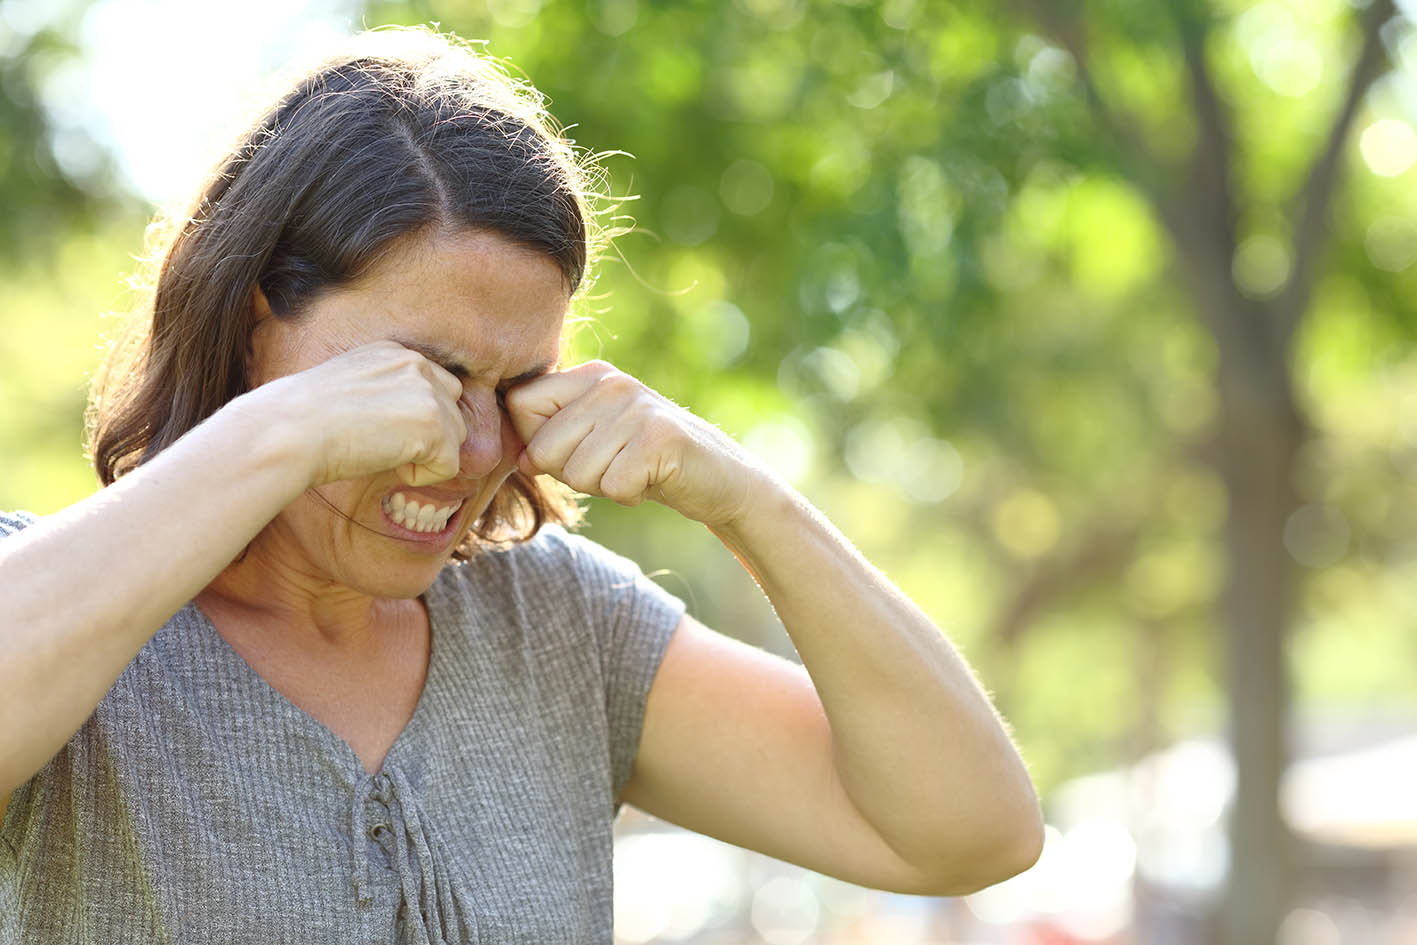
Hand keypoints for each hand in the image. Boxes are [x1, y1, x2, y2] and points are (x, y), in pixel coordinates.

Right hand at [237, 341, 467, 487]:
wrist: (289, 431)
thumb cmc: (303, 421)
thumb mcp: (349, 389)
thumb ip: (387, 394)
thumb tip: (410, 426)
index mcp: (394, 352)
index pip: (436, 387)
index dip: (415, 420)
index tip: (378, 430)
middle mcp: (416, 365)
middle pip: (453, 413)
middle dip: (429, 438)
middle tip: (382, 446)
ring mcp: (428, 393)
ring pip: (455, 440)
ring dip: (424, 457)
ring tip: (381, 453)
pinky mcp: (433, 425)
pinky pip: (450, 466)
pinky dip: (422, 476)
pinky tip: (388, 464)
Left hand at [505, 361, 766, 525]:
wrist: (717, 478)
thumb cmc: (645, 463)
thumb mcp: (594, 442)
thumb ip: (552, 440)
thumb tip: (522, 459)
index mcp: (589, 375)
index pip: (520, 405)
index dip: (538, 443)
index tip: (575, 451)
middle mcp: (611, 382)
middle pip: (544, 447)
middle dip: (574, 474)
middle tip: (615, 466)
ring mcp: (637, 407)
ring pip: (578, 472)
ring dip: (605, 487)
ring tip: (636, 470)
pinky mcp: (660, 438)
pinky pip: (612, 486)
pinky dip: (630, 496)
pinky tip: (652, 480)